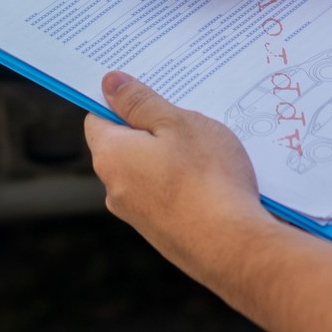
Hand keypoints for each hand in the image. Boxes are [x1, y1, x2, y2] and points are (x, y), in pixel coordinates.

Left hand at [83, 71, 266, 277]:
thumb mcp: (177, 123)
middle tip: (188, 119)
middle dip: (152, 129)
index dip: (121, 101)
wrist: (233, 247)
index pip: (98, 118)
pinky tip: (213, 181)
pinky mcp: (161, 234)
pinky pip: (165, 196)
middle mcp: (115, 189)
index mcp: (111, 156)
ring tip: (208, 151)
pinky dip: (183, 184)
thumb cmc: (207, 177)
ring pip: (148, 171)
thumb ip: (140, 102)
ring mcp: (138, 216)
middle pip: (125, 145)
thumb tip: (108, 83)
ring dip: (171, 157)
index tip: (149, 92)